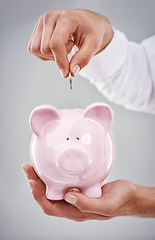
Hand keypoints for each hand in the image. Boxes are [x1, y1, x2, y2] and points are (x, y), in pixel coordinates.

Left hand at [22, 164, 138, 220]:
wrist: (129, 195)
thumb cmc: (121, 201)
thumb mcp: (107, 205)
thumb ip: (88, 205)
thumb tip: (69, 197)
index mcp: (77, 212)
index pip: (51, 208)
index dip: (38, 196)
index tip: (32, 181)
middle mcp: (73, 205)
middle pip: (48, 197)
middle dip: (35, 184)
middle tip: (28, 169)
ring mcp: (76, 196)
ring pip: (53, 189)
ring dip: (42, 179)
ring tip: (34, 167)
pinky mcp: (80, 187)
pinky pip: (62, 182)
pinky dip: (54, 175)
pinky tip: (52, 167)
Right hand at [27, 9, 112, 77]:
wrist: (86, 22)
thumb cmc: (90, 30)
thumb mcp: (93, 45)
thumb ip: (83, 59)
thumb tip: (72, 71)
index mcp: (66, 18)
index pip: (55, 44)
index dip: (60, 61)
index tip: (66, 73)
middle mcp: (50, 18)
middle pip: (44, 49)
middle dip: (58, 57)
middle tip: (70, 49)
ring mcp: (41, 22)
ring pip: (36, 49)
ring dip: (50, 55)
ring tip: (63, 48)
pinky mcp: (37, 29)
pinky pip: (33, 49)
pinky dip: (44, 54)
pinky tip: (55, 49)